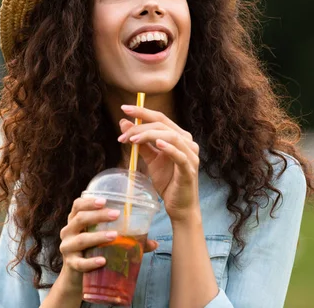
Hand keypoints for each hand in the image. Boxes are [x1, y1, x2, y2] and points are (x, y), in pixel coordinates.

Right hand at [58, 197, 158, 290]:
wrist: (77, 278)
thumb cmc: (93, 252)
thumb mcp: (105, 242)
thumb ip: (127, 240)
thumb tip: (154, 243)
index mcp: (76, 221)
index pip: (78, 205)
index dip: (89, 201)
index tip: (105, 200)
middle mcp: (68, 231)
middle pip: (80, 219)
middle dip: (98, 215)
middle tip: (116, 214)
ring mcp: (67, 248)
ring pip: (81, 240)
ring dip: (98, 237)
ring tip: (114, 236)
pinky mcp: (70, 265)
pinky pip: (80, 263)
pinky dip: (91, 262)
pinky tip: (103, 261)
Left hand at [118, 105, 200, 222]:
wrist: (179, 206)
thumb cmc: (167, 181)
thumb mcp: (151, 159)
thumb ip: (140, 143)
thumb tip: (124, 123)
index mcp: (179, 136)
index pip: (160, 118)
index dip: (142, 112)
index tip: (124, 108)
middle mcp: (187, 142)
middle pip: (163, 125)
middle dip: (140, 126)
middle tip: (123, 135)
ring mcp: (190, 155)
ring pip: (171, 136)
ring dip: (149, 135)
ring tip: (132, 140)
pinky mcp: (189, 169)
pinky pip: (180, 155)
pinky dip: (169, 148)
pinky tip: (157, 144)